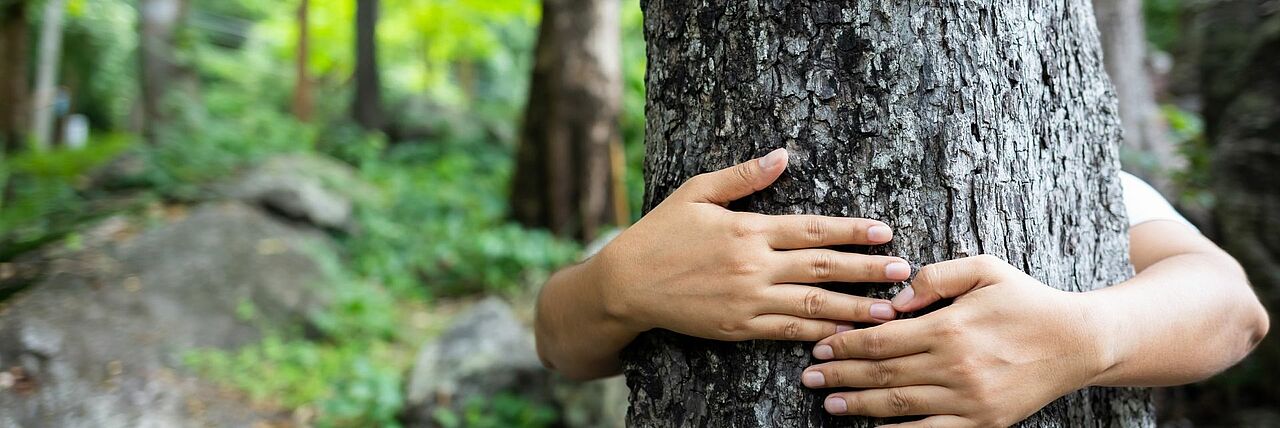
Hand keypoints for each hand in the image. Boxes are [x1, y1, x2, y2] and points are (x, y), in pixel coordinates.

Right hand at [592, 148, 913, 341]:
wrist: (626, 283)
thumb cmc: (661, 232)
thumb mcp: (697, 191)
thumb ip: (743, 176)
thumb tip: (783, 155)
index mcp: (748, 230)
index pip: (813, 229)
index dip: (852, 231)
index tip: (885, 233)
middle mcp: (753, 266)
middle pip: (823, 268)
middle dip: (867, 271)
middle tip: (904, 273)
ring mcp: (748, 301)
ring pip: (813, 306)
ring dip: (855, 309)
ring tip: (889, 311)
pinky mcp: (739, 327)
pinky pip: (788, 332)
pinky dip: (819, 334)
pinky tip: (845, 335)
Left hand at [800, 255, 1108, 426]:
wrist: (1078, 342)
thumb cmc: (1026, 301)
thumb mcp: (984, 269)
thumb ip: (936, 276)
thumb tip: (894, 299)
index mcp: (949, 327)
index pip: (881, 339)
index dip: (845, 344)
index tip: (820, 346)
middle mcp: (955, 366)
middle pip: (882, 373)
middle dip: (840, 375)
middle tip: (811, 378)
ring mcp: (968, 399)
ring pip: (899, 405)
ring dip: (859, 405)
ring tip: (830, 404)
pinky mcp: (982, 422)